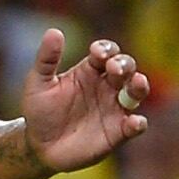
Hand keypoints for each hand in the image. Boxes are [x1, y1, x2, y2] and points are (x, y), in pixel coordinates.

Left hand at [16, 29, 150, 173]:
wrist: (39, 146)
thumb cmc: (39, 112)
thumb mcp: (38, 83)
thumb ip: (47, 59)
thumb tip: (54, 31)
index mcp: (90, 71)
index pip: (107, 53)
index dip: (106, 50)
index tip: (97, 53)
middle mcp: (107, 87)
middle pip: (127, 68)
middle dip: (124, 65)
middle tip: (114, 68)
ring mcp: (115, 109)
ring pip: (137, 93)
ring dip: (140, 86)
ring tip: (137, 83)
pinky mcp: (118, 132)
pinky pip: (135, 125)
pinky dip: (138, 123)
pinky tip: (134, 122)